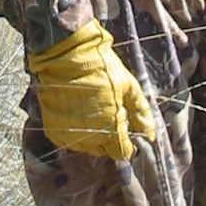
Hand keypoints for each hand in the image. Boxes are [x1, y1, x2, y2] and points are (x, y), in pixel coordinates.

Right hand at [28, 19, 156, 159]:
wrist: (66, 53)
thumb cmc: (101, 66)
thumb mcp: (129, 85)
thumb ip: (141, 113)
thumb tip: (152, 135)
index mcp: (112, 126)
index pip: (122, 152)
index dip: (126, 144)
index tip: (125, 133)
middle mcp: (91, 135)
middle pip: (104, 150)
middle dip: (108, 136)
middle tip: (105, 112)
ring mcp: (70, 133)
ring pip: (86, 146)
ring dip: (90, 134)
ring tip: (89, 108)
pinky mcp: (53, 129)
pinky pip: (68, 139)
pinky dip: (72, 130)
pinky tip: (75, 110)